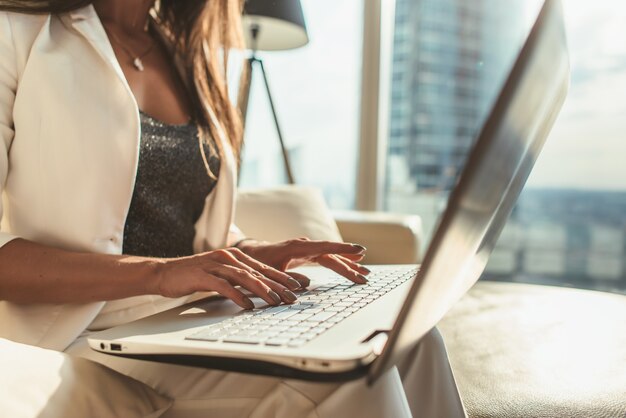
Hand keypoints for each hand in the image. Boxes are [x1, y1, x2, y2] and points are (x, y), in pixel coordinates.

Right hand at [152, 248, 304, 308]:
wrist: (165, 273)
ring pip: (244, 277)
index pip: (264, 267)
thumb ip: (241, 280)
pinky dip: (237, 295)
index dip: (283, 277)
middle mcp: (228, 257)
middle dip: (279, 284)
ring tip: (275, 301)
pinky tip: (247, 305)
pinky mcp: (202, 275)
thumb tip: (264, 292)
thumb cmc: (196, 276)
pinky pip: (223, 285)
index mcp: (235, 256)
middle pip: (258, 271)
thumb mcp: (223, 276)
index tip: (300, 286)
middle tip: (294, 296)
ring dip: (261, 289)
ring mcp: (215, 264)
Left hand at [236, 237, 370, 286]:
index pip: (325, 247)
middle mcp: (304, 246)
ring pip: (331, 256)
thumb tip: (307, 285)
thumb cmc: (257, 262)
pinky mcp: (307, 254)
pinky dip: (340, 262)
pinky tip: (352, 265)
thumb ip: (286, 277)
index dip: (343, 250)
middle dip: (350, 264)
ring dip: (348, 264)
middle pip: (332, 255)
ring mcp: (307, 249)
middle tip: (366, 275)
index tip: (360, 250)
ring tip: (365, 272)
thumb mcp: (269, 272)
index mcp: (297, 247)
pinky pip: (327, 257)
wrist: (250, 253)